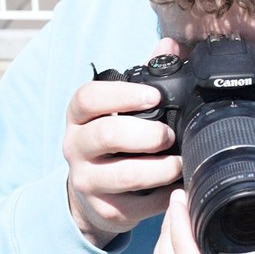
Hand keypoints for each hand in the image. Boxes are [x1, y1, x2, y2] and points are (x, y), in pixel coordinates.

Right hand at [64, 38, 183, 248]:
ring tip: (179, 162)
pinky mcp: (106, 210)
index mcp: (78, 116)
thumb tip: (170, 44)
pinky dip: (164, 195)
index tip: (154, 96)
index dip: (121, 95)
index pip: (87, 98)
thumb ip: (145, 75)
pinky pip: (140, 205)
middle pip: (106, 136)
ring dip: (159, 168)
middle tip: (169, 135)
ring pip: (123, 174)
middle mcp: (75, 147)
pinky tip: (177, 186)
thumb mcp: (120, 108)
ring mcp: (87, 181)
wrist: (92, 194)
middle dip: (146, 134)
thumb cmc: (112, 141)